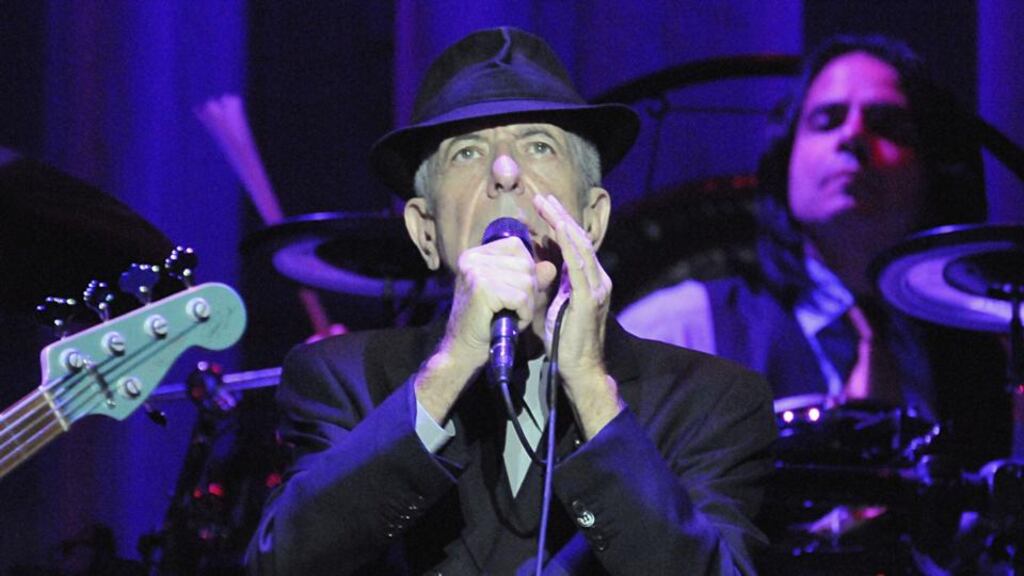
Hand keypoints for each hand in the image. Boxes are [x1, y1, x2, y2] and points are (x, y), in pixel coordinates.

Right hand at [415, 235, 555, 421]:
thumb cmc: (488, 322)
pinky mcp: (482, 289)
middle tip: (513, 309)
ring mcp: (475, 271)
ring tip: (511, 316)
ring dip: (527, 304)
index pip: (517, 245)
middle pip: (525, 263)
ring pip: (526, 281)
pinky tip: (511, 322)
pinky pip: (521, 297)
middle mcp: (473, 258)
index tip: (514, 292)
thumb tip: (551, 266)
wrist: (463, 349)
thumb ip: (531, 278)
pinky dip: (523, 314)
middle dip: (529, 290)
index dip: (526, 270)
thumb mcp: (511, 295)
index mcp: (476, 254)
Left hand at [534, 194, 622, 436]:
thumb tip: (539, 260)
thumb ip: (552, 283)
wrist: (579, 370)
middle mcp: (599, 280)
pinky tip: (556, 229)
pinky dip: (567, 243)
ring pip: (581, 246)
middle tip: (542, 196)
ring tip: (546, 204)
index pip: (576, 245)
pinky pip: (578, 264)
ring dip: (562, 222)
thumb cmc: (565, 341)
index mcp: (591, 281)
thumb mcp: (555, 304)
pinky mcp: (589, 299)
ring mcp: (597, 288)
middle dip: (560, 215)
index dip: (560, 223)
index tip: (543, 206)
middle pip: (580, 239)